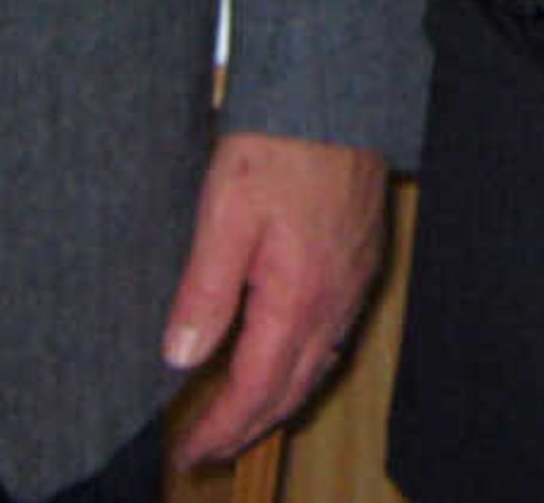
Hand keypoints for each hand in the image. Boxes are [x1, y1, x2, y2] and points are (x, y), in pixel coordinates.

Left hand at [159, 132, 390, 465]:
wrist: (338, 92)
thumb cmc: (280, 144)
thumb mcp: (224, 213)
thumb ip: (205, 292)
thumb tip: (181, 357)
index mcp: (298, 297)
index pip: (256, 388)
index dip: (221, 428)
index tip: (190, 452)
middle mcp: (335, 300)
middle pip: (292, 389)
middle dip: (249, 429)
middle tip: (208, 449)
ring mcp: (355, 282)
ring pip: (318, 366)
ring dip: (278, 401)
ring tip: (242, 418)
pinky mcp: (363, 259)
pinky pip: (336, 336)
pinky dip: (305, 366)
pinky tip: (287, 357)